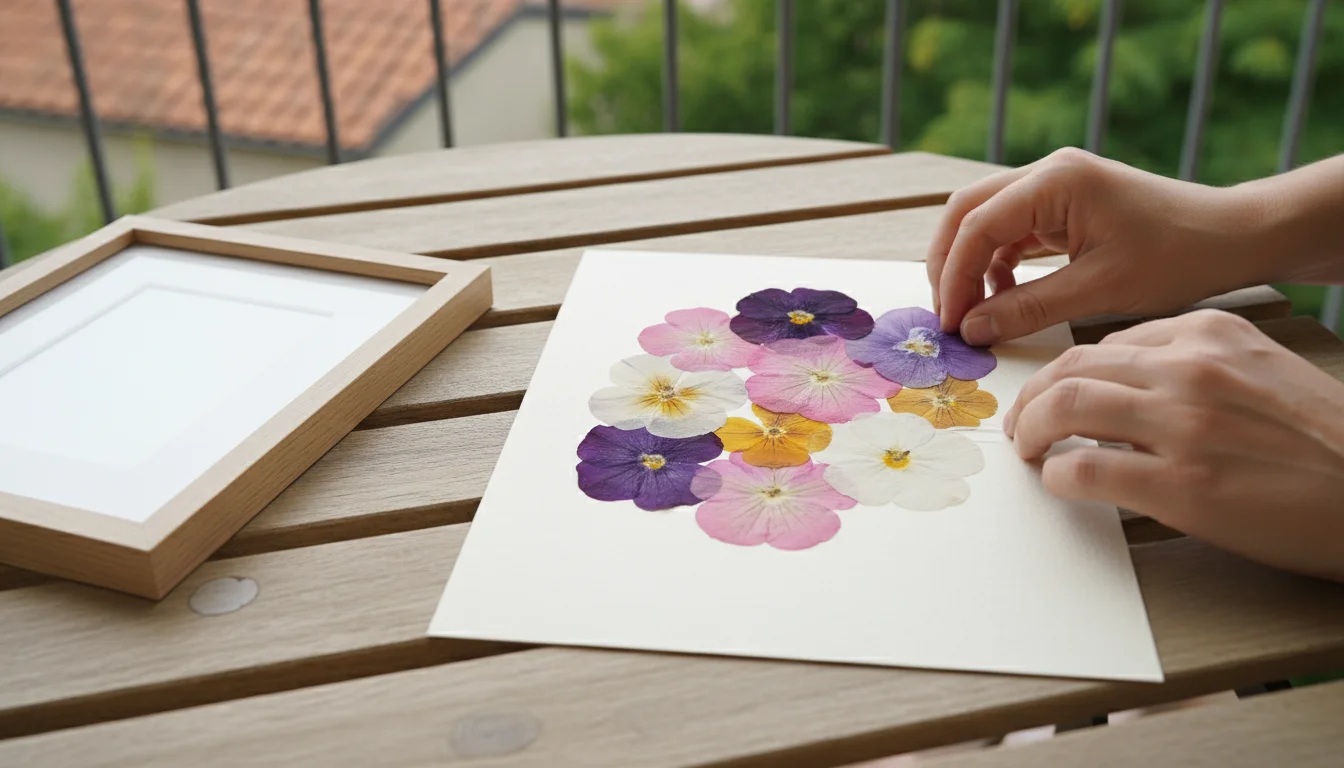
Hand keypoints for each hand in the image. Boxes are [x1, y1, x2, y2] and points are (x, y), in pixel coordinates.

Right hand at [926, 147, 1272, 344]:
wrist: (1233, 236)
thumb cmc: (1178, 257)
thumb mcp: (1099, 290)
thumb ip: (1028, 308)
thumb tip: (972, 330)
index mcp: (1055, 182)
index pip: (976, 225)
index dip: (954, 277)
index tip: (950, 324)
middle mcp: (1047, 173)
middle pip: (966, 212)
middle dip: (949, 264)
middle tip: (947, 316)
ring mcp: (1053, 187)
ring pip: (983, 220)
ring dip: (969, 265)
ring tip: (972, 314)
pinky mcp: (1062, 206)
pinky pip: (1010, 232)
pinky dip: (995, 265)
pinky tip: (1002, 299)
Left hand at [1004, 310, 1343, 583]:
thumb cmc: (1325, 441)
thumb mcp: (1263, 372)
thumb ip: (1198, 366)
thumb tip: (1129, 384)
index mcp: (1212, 334)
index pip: (1109, 343)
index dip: (1068, 372)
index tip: (1053, 393)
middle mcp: (1193, 369)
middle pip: (1075, 368)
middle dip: (1034, 396)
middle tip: (1022, 423)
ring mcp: (1184, 425)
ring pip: (1067, 405)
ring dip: (1033, 429)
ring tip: (1029, 450)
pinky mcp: (1180, 485)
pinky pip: (1084, 467)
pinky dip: (1058, 475)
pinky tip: (1061, 483)